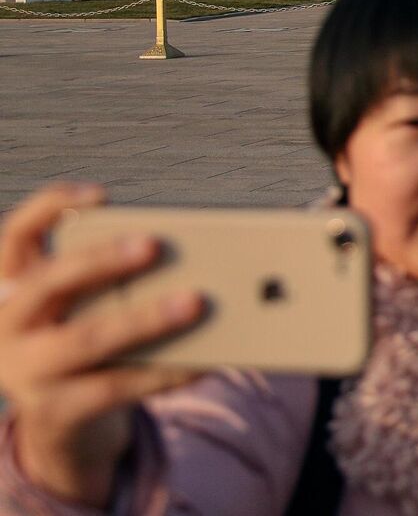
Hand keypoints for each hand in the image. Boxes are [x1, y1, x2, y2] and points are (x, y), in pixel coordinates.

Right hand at [0, 184, 202, 505]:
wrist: (55, 417)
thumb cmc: (82, 335)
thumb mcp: (80, 303)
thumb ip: (110, 277)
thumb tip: (190, 253)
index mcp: (14, 286)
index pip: (17, 234)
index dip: (50, 207)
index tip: (100, 195)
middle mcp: (9, 324)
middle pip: (49, 282)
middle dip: (101, 259)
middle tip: (153, 245)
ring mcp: (26, 370)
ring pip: (86, 338)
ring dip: (143, 319)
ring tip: (194, 302)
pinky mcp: (54, 410)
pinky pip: (115, 387)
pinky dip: (163, 372)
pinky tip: (203, 360)